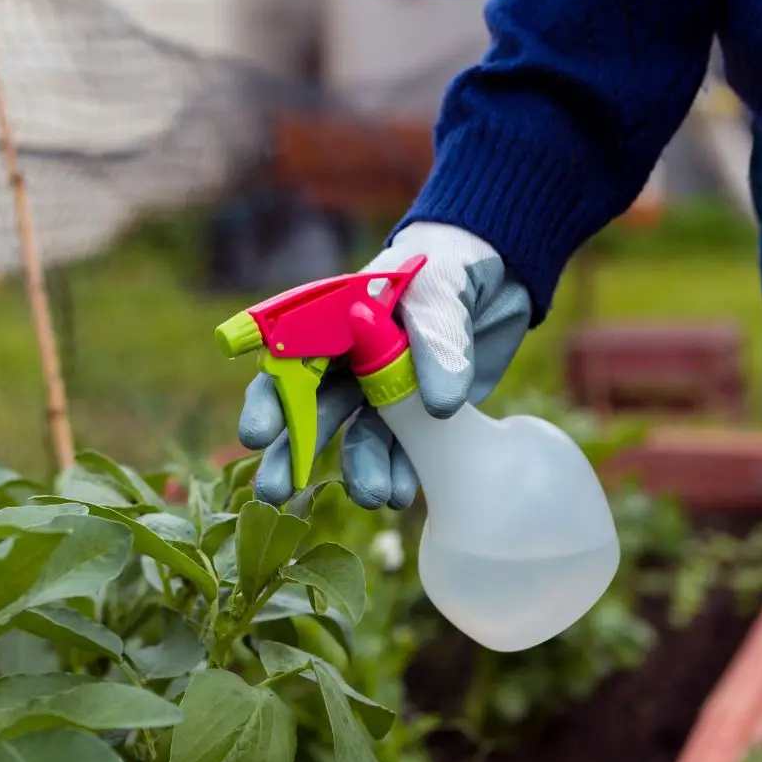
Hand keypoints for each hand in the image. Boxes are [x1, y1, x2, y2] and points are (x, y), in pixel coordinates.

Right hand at [238, 222, 531, 508]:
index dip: (270, 400)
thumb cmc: (455, 264)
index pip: (289, 362)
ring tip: (373, 497)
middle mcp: (350, 362)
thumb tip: (438, 406)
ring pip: (359, 437)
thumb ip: (437, 340)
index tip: (257, 435)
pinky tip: (402, 493)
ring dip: (359, 470)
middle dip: (292, 453)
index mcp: (335, 322)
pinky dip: (401, 473)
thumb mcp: (444, 288)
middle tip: (274, 492)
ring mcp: (384, 391)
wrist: (503, 272)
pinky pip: (403, 450)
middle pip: (311, 411)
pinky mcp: (420, 415)